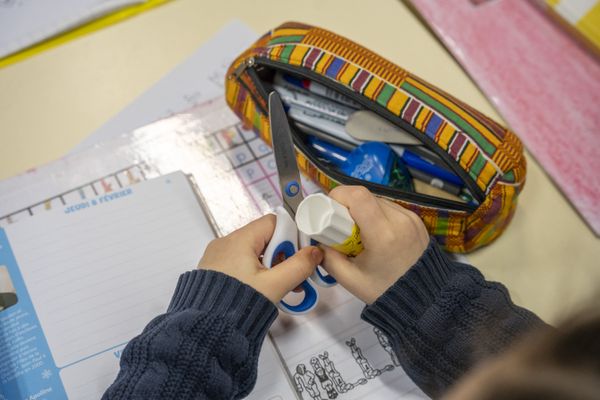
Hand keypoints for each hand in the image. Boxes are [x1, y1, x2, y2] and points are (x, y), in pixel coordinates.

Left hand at [198, 214, 322, 303]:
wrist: (207, 329)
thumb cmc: (236, 305)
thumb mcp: (275, 285)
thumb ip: (299, 266)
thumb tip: (314, 253)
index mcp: (240, 240)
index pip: (273, 222)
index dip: (290, 236)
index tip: (300, 253)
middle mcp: (226, 243)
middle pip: (264, 237)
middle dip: (282, 255)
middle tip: (292, 275)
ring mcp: (218, 256)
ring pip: (253, 252)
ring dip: (271, 266)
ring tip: (280, 287)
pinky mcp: (214, 270)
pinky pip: (240, 263)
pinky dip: (255, 272)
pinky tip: (263, 289)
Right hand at [321, 186, 428, 303]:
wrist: (425, 298)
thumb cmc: (385, 291)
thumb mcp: (350, 279)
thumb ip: (328, 257)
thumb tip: (319, 240)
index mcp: (383, 234)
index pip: (357, 196)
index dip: (338, 197)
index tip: (328, 212)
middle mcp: (399, 219)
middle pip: (365, 196)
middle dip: (347, 206)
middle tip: (340, 226)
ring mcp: (411, 217)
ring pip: (377, 200)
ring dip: (362, 210)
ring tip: (358, 233)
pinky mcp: (416, 219)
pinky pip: (389, 208)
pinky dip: (376, 215)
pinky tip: (375, 234)